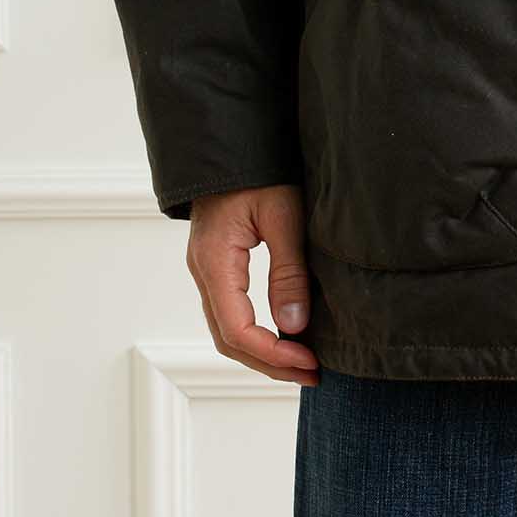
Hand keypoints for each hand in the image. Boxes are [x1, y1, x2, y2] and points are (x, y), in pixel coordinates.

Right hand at [186, 184, 319, 384]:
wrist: (232, 141)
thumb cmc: (259, 169)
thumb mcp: (283, 216)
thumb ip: (289, 271)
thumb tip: (296, 327)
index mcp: (215, 261)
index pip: (237, 329)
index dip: (274, 354)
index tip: (310, 363)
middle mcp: (203, 271)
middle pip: (228, 339)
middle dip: (270, 364)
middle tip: (312, 375)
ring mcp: (207, 269)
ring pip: (227, 330)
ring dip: (263, 353)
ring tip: (303, 364)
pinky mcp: (217, 265)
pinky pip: (231, 312)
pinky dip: (257, 334)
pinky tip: (286, 337)